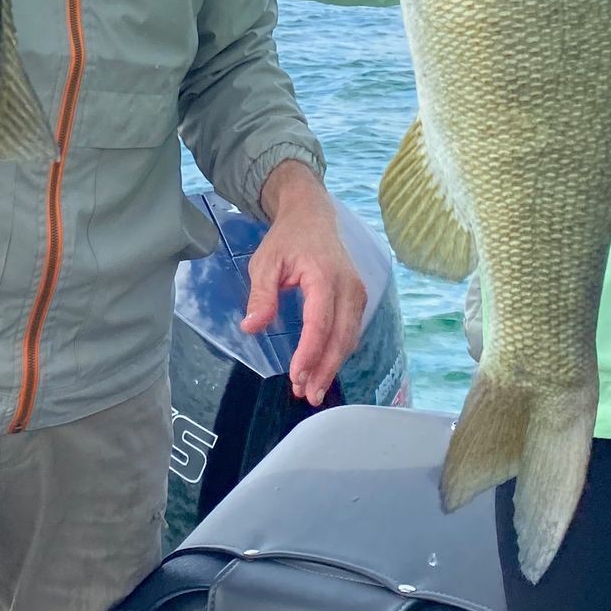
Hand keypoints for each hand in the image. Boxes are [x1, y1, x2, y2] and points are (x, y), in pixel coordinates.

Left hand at [244, 161, 367, 405]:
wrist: (312, 216)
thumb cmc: (287, 239)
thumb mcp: (265, 262)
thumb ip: (261, 295)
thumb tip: (251, 328)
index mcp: (325, 276)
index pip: (321, 322)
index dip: (310, 352)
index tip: (296, 375)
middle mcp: (348, 286)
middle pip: (341, 336)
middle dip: (324, 369)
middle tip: (305, 394)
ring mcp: (358, 293)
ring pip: (349, 338)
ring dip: (331, 366)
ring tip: (311, 389)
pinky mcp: (358, 299)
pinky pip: (351, 332)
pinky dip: (337, 353)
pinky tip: (321, 369)